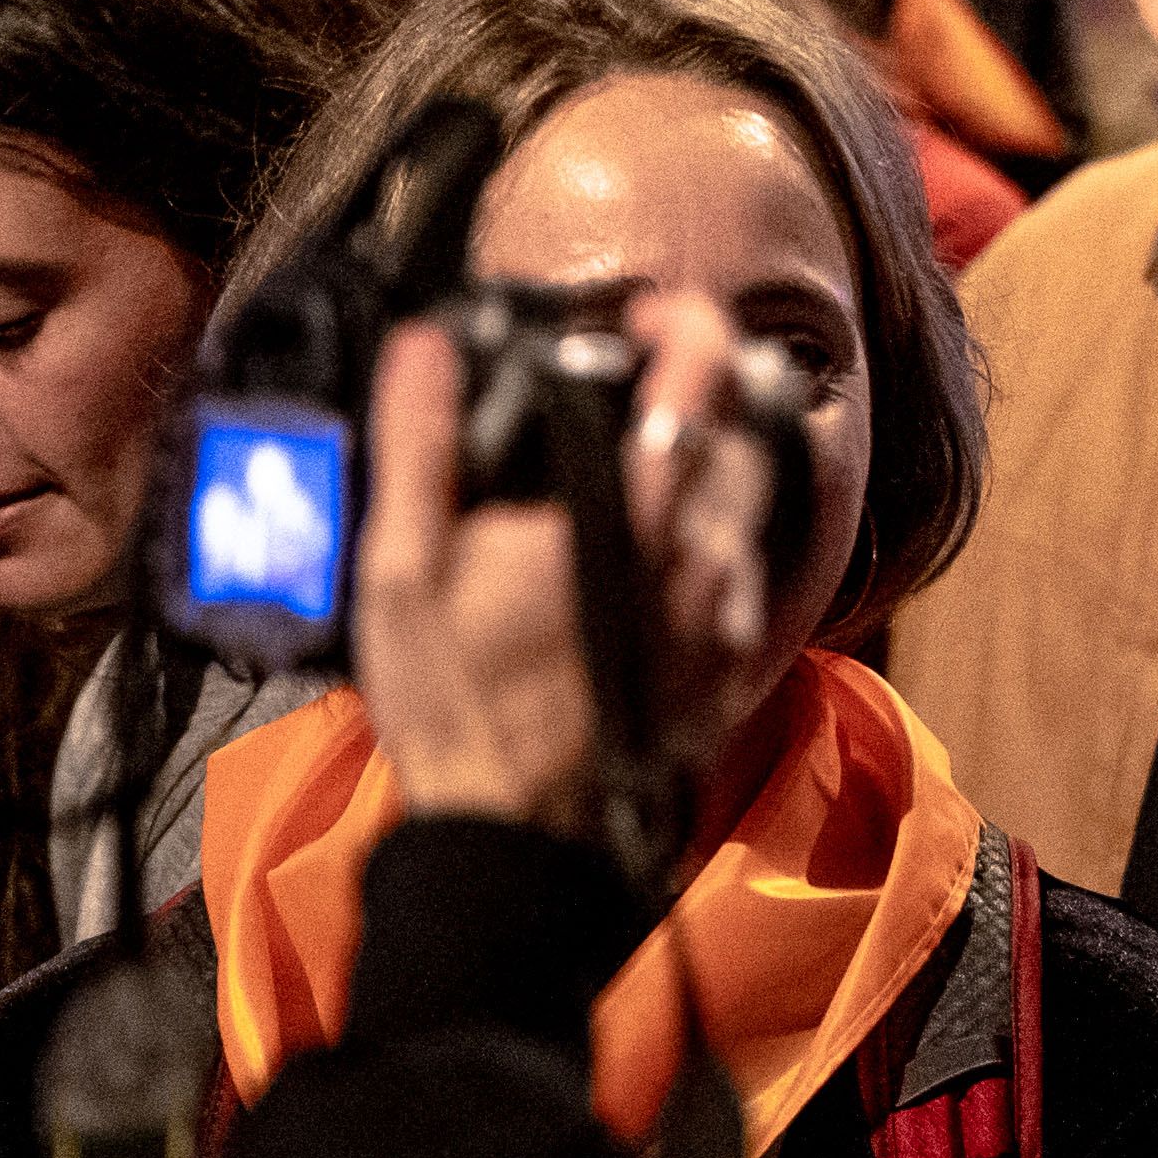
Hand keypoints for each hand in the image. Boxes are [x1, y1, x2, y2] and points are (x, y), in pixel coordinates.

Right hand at [350, 298, 778, 833]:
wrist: (515, 845)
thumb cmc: (457, 711)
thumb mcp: (404, 574)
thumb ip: (421, 449)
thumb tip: (426, 346)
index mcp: (632, 514)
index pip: (701, 374)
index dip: (687, 320)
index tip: (645, 313)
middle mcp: (701, 553)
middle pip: (749, 427)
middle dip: (705, 387)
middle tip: (641, 385)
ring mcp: (726, 610)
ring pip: (753, 498)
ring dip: (712, 461)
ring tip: (639, 467)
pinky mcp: (728, 662)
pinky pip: (744, 570)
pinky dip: (710, 540)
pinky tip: (648, 558)